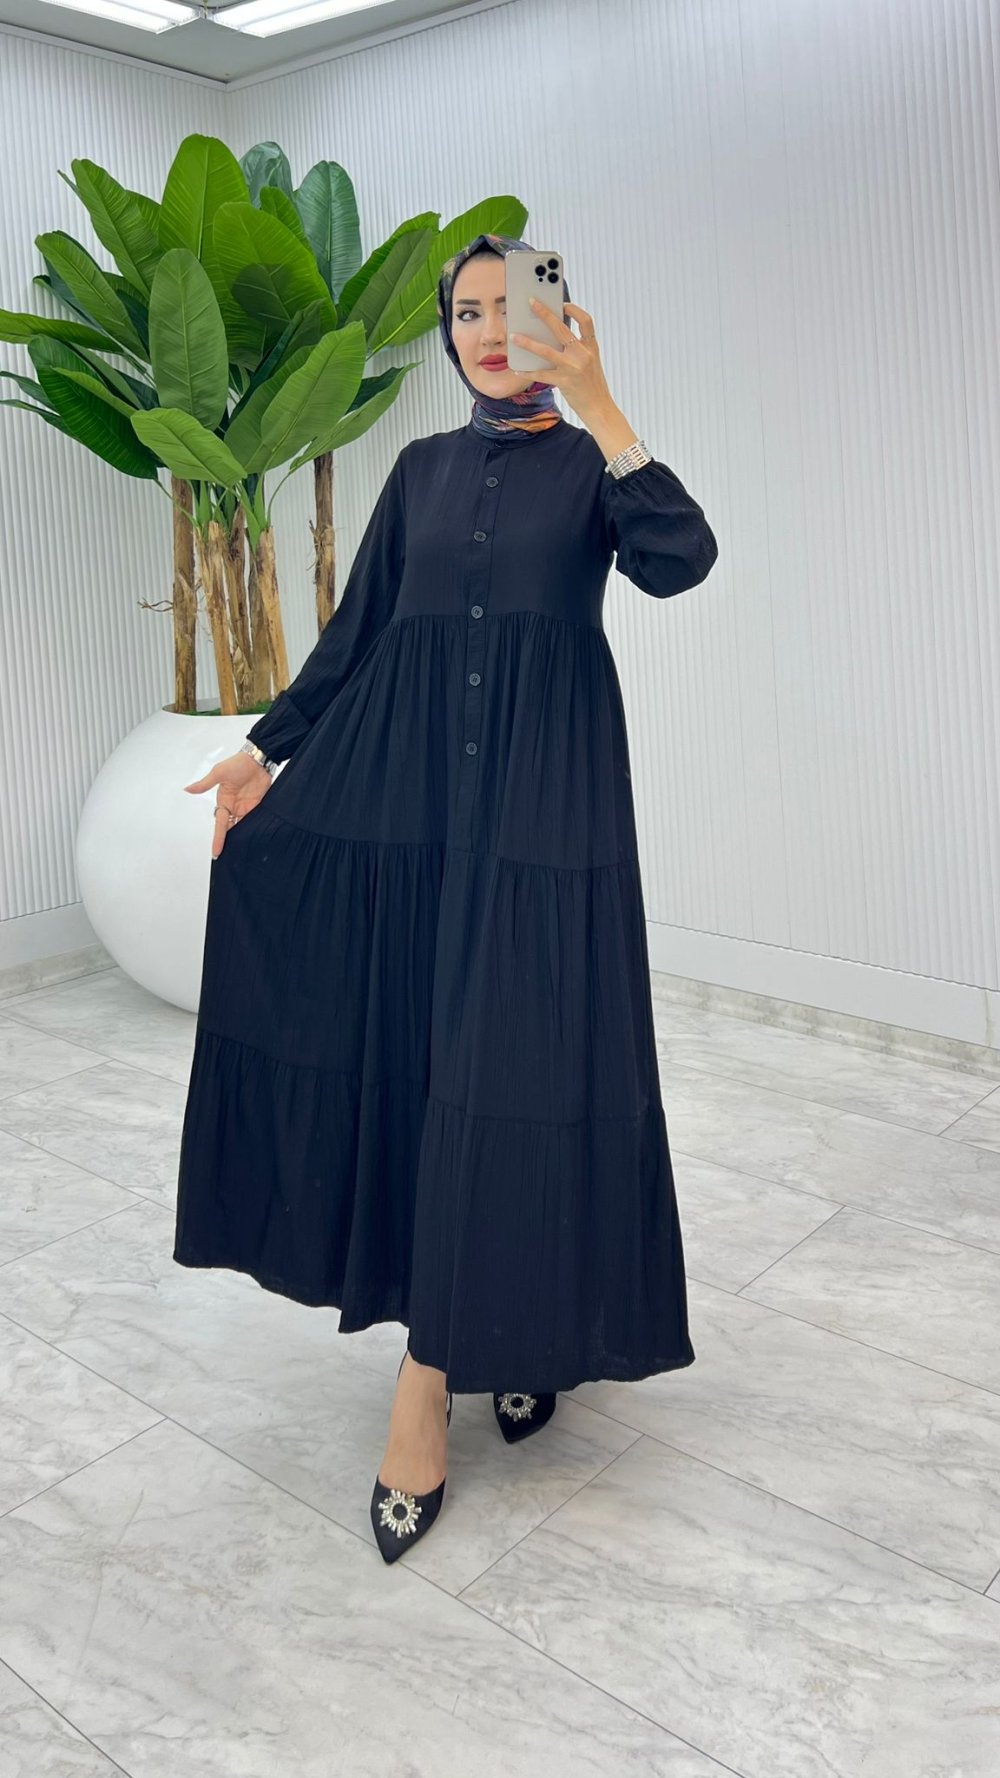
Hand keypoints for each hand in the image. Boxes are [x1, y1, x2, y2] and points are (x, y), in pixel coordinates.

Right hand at [184, 752, 272, 858]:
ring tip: (241, 853)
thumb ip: (205, 784)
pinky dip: (254, 828)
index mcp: (223, 801)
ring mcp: (246, 807)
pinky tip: (254, 839)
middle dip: (229, 842)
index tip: (216, 852)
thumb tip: (187, 789)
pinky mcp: (258, 805)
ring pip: (242, 827)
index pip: (219, 824)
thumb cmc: (238, 763)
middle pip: (230, 829)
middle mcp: (234, 807)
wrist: (259, 759)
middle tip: (229, 858)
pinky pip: (255, 820)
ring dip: (241, 837)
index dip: (218, 838)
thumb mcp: (219, 773)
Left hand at [509, 299, 614, 423]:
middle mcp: (583, 354)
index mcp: (591, 347)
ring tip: (514, 337)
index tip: (561, 303)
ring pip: (545, 350)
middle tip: (531, 302)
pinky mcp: (564, 382)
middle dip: (544, 313)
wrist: (600, 408)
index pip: (586, 321)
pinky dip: (528, 372)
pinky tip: (518, 369)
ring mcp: (573, 368)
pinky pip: (541, 374)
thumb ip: (576, 350)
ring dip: (527, 343)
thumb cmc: (592, 385)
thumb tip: (550, 339)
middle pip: (560, 328)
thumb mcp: (590, 363)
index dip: (574, 310)